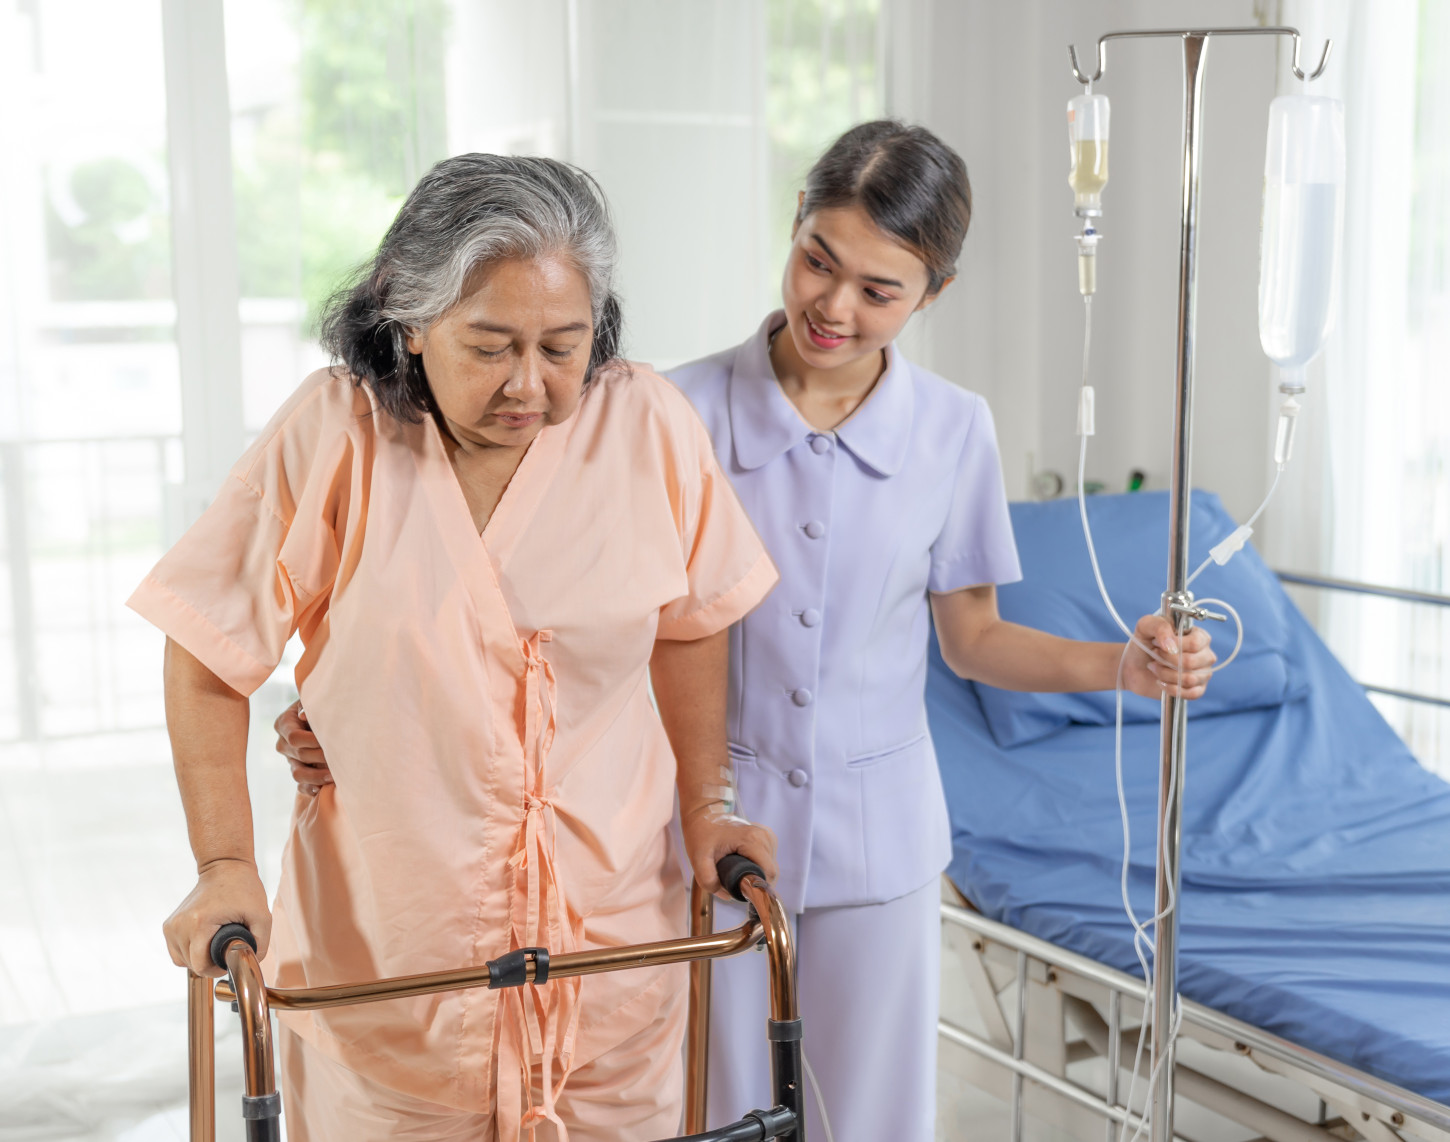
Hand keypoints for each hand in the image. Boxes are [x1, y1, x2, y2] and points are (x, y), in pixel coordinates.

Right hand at [163, 858, 270, 977]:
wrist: (224, 866)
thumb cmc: (243, 888)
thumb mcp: (262, 916)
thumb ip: (260, 944)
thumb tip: (250, 963)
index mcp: (199, 923)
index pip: (200, 966)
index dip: (216, 969)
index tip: (228, 959)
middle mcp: (179, 925)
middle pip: (192, 964)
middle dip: (211, 962)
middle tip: (226, 945)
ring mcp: (171, 925)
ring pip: (182, 960)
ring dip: (200, 957)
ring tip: (216, 940)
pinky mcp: (168, 925)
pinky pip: (177, 951)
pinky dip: (190, 951)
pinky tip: (204, 940)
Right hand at [275, 701, 331, 795]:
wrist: (319, 717)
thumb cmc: (318, 706)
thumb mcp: (312, 701)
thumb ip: (307, 707)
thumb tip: (303, 716)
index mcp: (284, 724)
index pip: (295, 737)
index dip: (313, 741)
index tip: (332, 740)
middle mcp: (283, 744)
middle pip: (299, 755)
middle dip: (320, 757)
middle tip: (340, 757)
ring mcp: (289, 760)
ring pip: (297, 774)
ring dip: (316, 776)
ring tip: (333, 776)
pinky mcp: (298, 771)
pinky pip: (301, 786)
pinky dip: (311, 788)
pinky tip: (323, 789)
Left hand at [680, 805, 778, 900]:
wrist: (703, 814)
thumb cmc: (701, 834)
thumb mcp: (698, 859)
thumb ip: (708, 880)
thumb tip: (727, 895)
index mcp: (752, 839)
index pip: (769, 873)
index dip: (758, 887)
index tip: (741, 890)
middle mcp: (764, 835)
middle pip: (770, 871)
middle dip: (755, 882)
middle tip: (734, 882)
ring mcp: (767, 835)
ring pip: (770, 866)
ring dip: (757, 874)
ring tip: (737, 871)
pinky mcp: (766, 836)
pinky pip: (768, 859)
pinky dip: (758, 866)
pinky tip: (743, 864)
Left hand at [1123, 614, 1215, 699]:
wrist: (1134, 665)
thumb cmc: (1144, 643)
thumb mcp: (1146, 626)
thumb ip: (1160, 627)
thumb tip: (1171, 646)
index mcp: (1199, 635)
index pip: (1195, 643)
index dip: (1174, 645)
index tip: (1157, 644)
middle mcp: (1205, 654)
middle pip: (1191, 661)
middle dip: (1166, 660)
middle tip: (1154, 656)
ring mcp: (1203, 673)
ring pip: (1189, 678)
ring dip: (1165, 674)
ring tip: (1154, 668)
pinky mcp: (1197, 689)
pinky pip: (1191, 694)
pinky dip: (1171, 689)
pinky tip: (1160, 682)